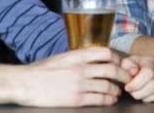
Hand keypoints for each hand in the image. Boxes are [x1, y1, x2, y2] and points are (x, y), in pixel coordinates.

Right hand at [15, 47, 130, 106]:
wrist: (25, 83)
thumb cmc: (41, 71)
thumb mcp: (61, 57)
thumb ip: (78, 58)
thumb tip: (93, 60)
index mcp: (76, 55)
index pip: (105, 53)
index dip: (117, 58)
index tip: (121, 64)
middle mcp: (80, 68)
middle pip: (111, 70)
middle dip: (123, 75)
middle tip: (127, 79)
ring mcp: (79, 84)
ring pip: (108, 86)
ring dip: (116, 90)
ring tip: (117, 92)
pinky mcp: (76, 99)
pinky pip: (99, 99)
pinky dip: (108, 100)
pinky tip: (110, 100)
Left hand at [121, 55, 153, 102]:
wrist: (144, 71)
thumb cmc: (135, 69)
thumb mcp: (126, 64)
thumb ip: (126, 65)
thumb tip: (134, 71)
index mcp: (151, 60)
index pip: (148, 72)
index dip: (136, 83)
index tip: (128, 88)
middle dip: (140, 93)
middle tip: (134, 93)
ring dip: (149, 98)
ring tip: (142, 94)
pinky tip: (152, 95)